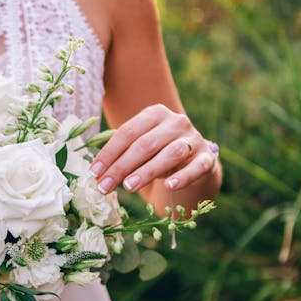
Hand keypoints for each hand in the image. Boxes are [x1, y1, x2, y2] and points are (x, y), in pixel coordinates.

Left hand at [89, 104, 216, 193]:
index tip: (94, 173)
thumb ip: (121, 156)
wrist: (193, 161)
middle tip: (105, 186)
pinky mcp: (207, 157)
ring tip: (128, 187)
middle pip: (145, 144)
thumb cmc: (158, 154)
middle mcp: (176, 122)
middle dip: (121, 166)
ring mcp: (193, 139)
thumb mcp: (139, 149)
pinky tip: (169, 185)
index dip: (109, 153)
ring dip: (146, 171)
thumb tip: (97, 175)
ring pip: (169, 154)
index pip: (127, 132)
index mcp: (154, 114)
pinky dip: (183, 177)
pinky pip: (196, 167)